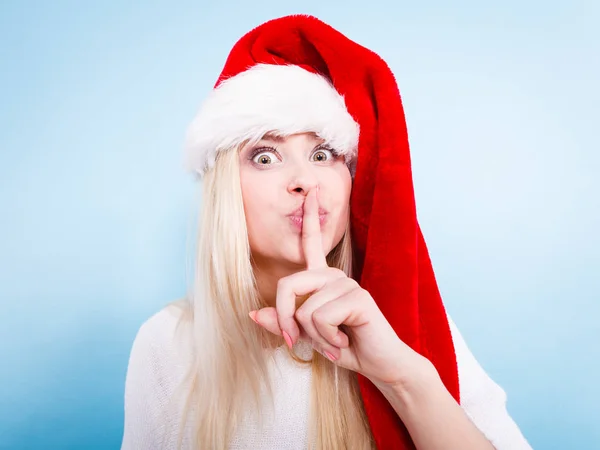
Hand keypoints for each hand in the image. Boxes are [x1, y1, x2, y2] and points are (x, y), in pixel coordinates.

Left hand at [249, 187, 431, 386]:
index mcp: (323, 280)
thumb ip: (283, 323)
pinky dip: (327, 339)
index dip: (311, 217)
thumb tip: (252, 313)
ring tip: (334, 343)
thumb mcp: (307, 337)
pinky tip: (344, 342)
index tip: (311, 191)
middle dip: (285, 320)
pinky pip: (321, 318)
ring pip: (305, 310)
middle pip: (288, 285)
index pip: (313, 243)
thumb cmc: (344, 347)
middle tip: (297, 343)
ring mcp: (347, 284)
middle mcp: (334, 276)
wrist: (380, 364)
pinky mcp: (358, 297)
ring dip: (314, 337)